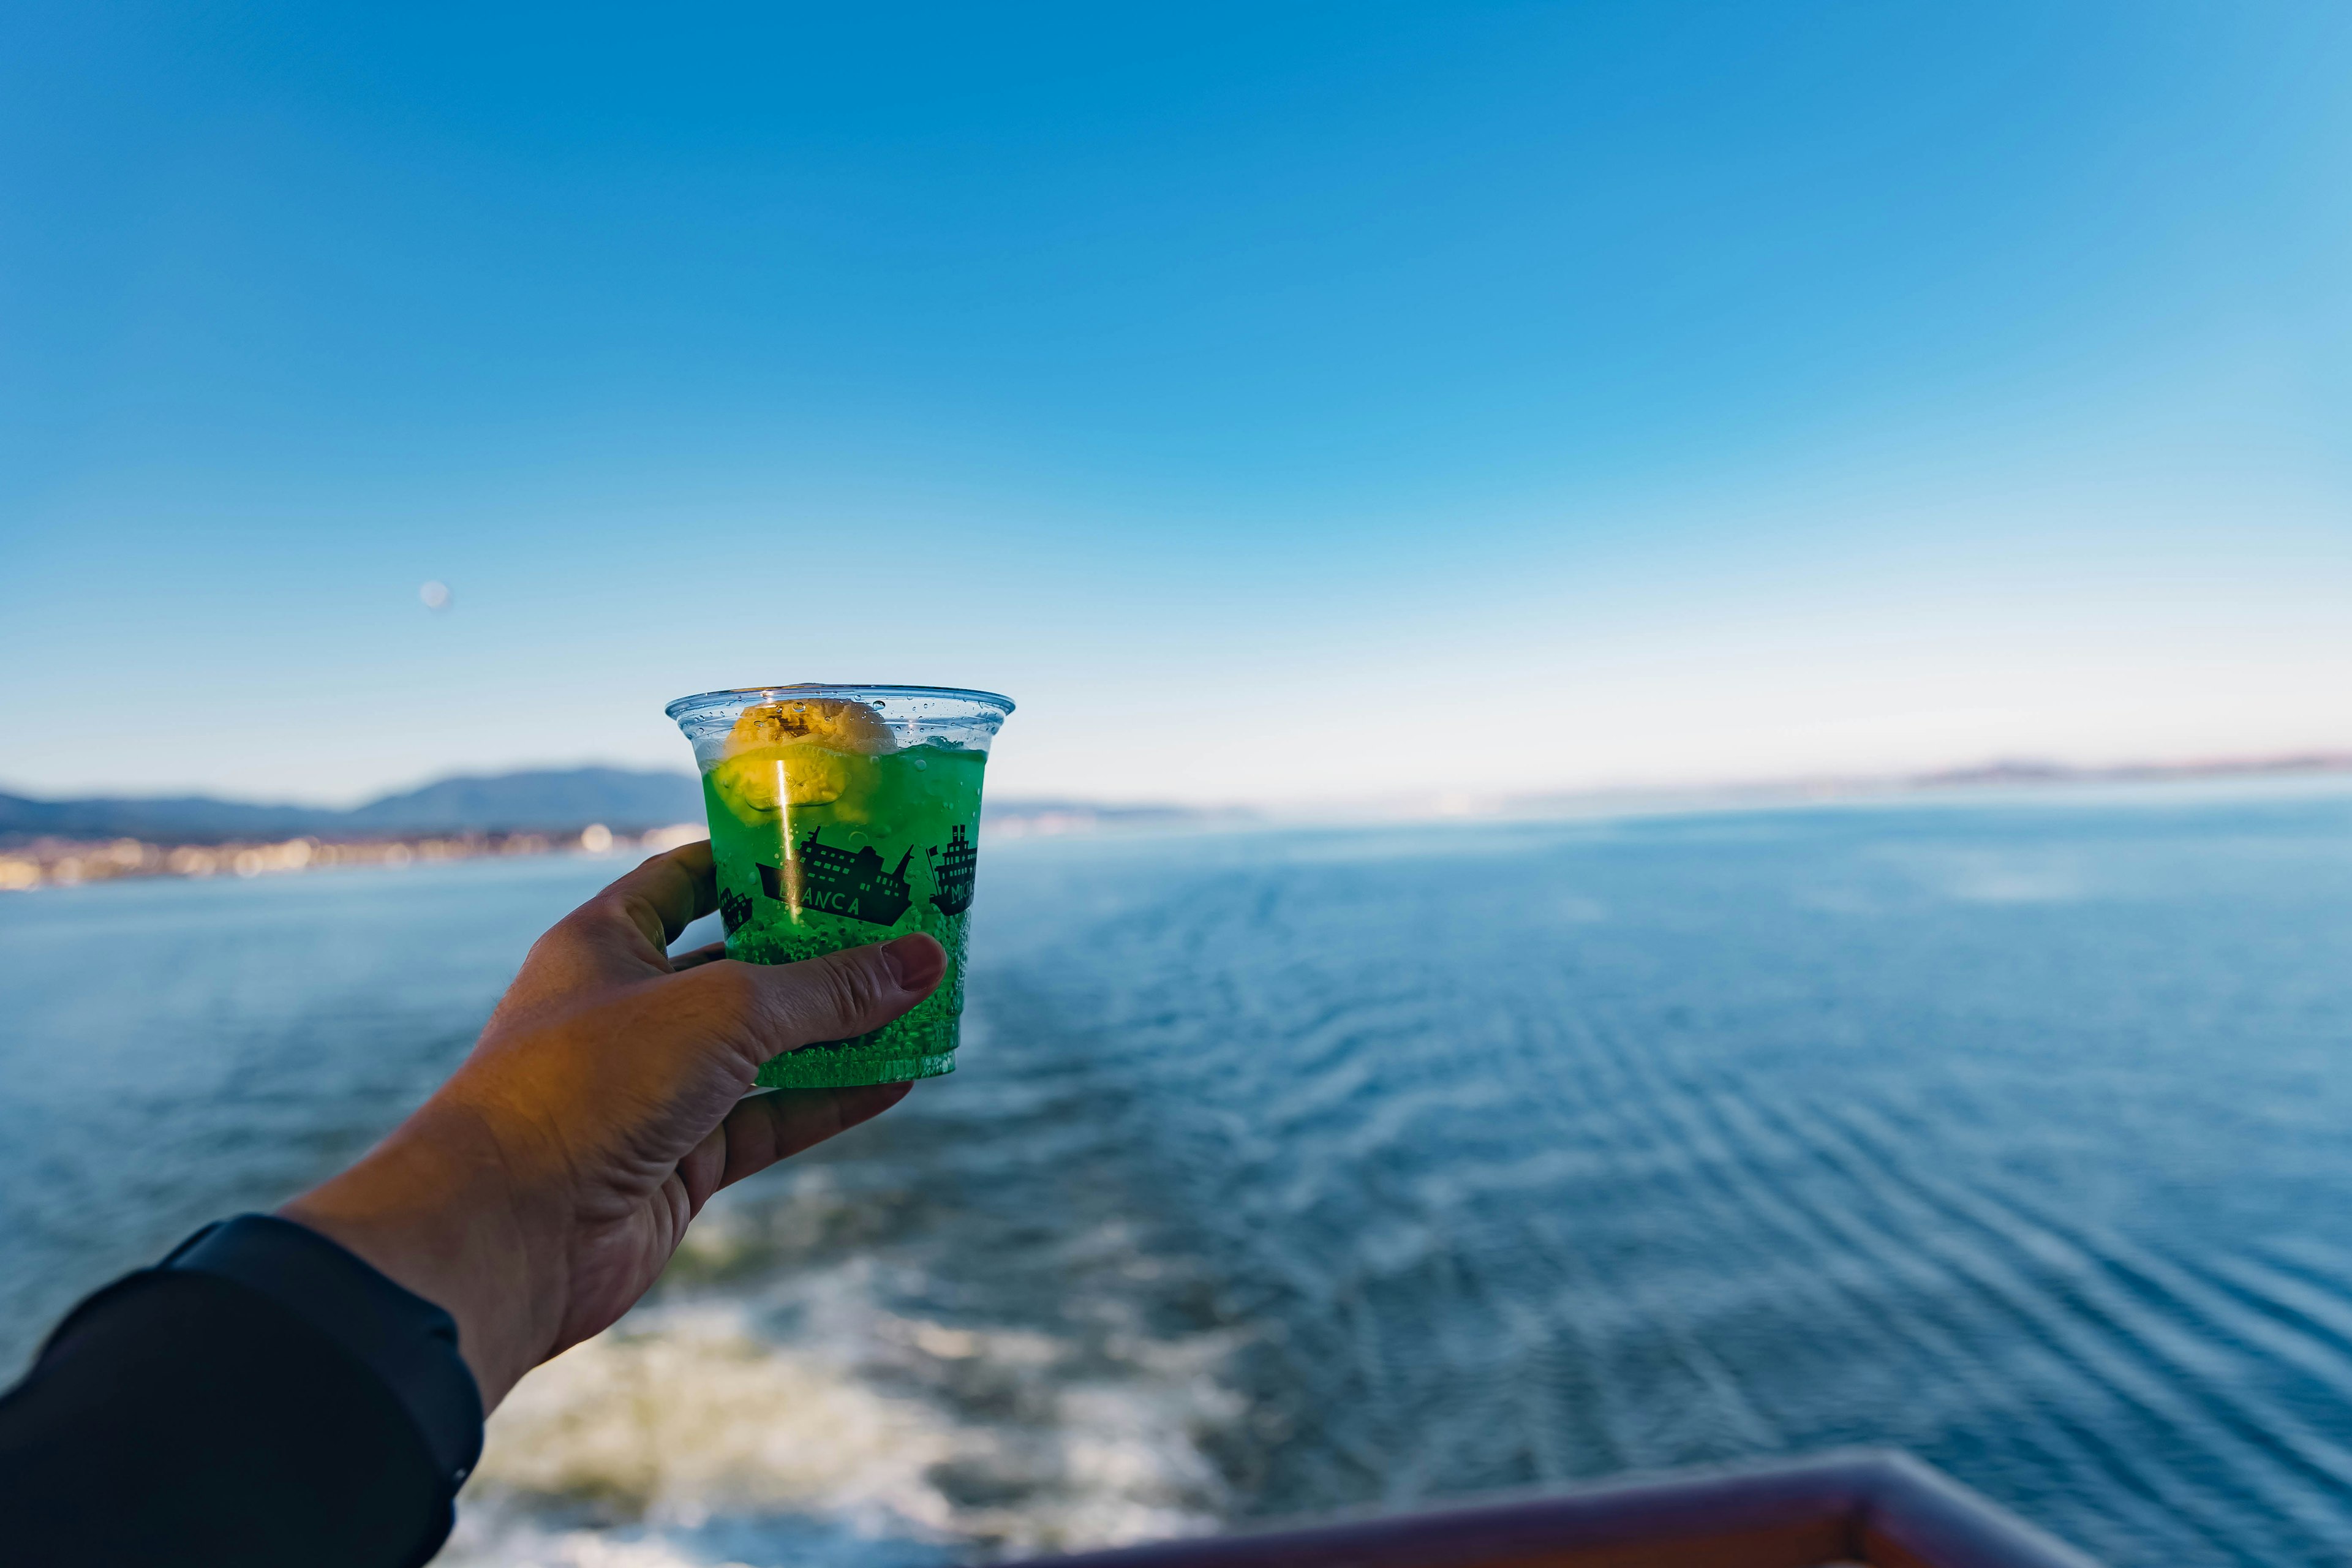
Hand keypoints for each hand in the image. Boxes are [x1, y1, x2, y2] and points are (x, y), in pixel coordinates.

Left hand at [280, 842, 941, 1408]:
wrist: (503, 1233)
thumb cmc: (589, 1084)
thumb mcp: (725, 1010)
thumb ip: (830, 988)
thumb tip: (925, 959)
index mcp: (604, 943)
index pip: (685, 879)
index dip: (755, 861)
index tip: (833, 848)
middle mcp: (625, 1009)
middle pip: (737, 965)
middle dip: (818, 952)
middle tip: (901, 926)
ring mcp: (651, 1090)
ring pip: (762, 1049)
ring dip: (837, 1031)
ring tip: (920, 1002)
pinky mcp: (677, 1162)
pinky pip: (769, 1120)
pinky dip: (829, 1101)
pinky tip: (897, 1081)